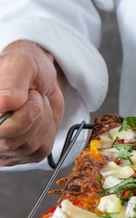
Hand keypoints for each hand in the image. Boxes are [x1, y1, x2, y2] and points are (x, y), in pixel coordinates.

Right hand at [0, 40, 64, 165]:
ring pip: (29, 146)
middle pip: (10, 142)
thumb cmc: (27, 68)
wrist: (42, 78)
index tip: (26, 98)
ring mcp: (3, 146)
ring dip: (42, 121)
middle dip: (33, 115)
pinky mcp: (22, 153)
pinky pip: (41, 150)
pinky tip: (40, 117)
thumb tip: (3, 104)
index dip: (16, 119)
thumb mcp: (21, 64)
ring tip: (36, 104)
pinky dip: (48, 131)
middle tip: (33, 96)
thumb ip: (11, 81)